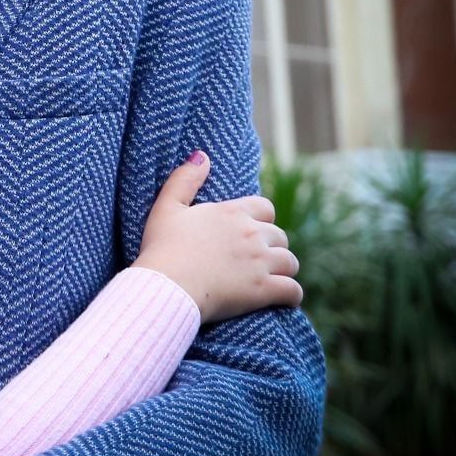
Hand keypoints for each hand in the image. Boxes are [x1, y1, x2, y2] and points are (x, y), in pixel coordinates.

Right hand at [134, 152, 302, 321]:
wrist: (167, 286)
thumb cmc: (163, 247)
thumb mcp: (166, 207)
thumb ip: (184, 179)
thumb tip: (202, 156)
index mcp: (231, 213)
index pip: (265, 208)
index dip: (262, 219)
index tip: (252, 230)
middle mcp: (252, 234)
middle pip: (280, 236)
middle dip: (272, 246)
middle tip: (259, 258)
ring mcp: (260, 262)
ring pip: (290, 262)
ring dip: (284, 269)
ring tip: (274, 277)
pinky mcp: (264, 290)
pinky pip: (292, 291)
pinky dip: (292, 295)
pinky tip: (286, 299)